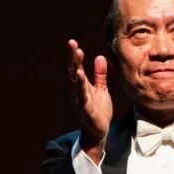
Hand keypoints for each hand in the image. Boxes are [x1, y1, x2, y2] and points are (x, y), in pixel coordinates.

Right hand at [68, 38, 111, 161]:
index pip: (77, 67)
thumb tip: (100, 57)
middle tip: (72, 44)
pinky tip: (80, 76)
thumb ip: (100, 75)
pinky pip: (82, 95)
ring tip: (77, 55)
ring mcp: (81, 99)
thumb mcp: (101, 89)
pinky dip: (81, 86)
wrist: (98, 131)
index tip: (73, 43)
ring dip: (77, 68)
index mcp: (83, 85)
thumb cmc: (98, 110)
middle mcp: (79, 90)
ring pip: (77, 81)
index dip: (75, 55)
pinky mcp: (86, 108)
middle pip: (75, 71)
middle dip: (73, 57)